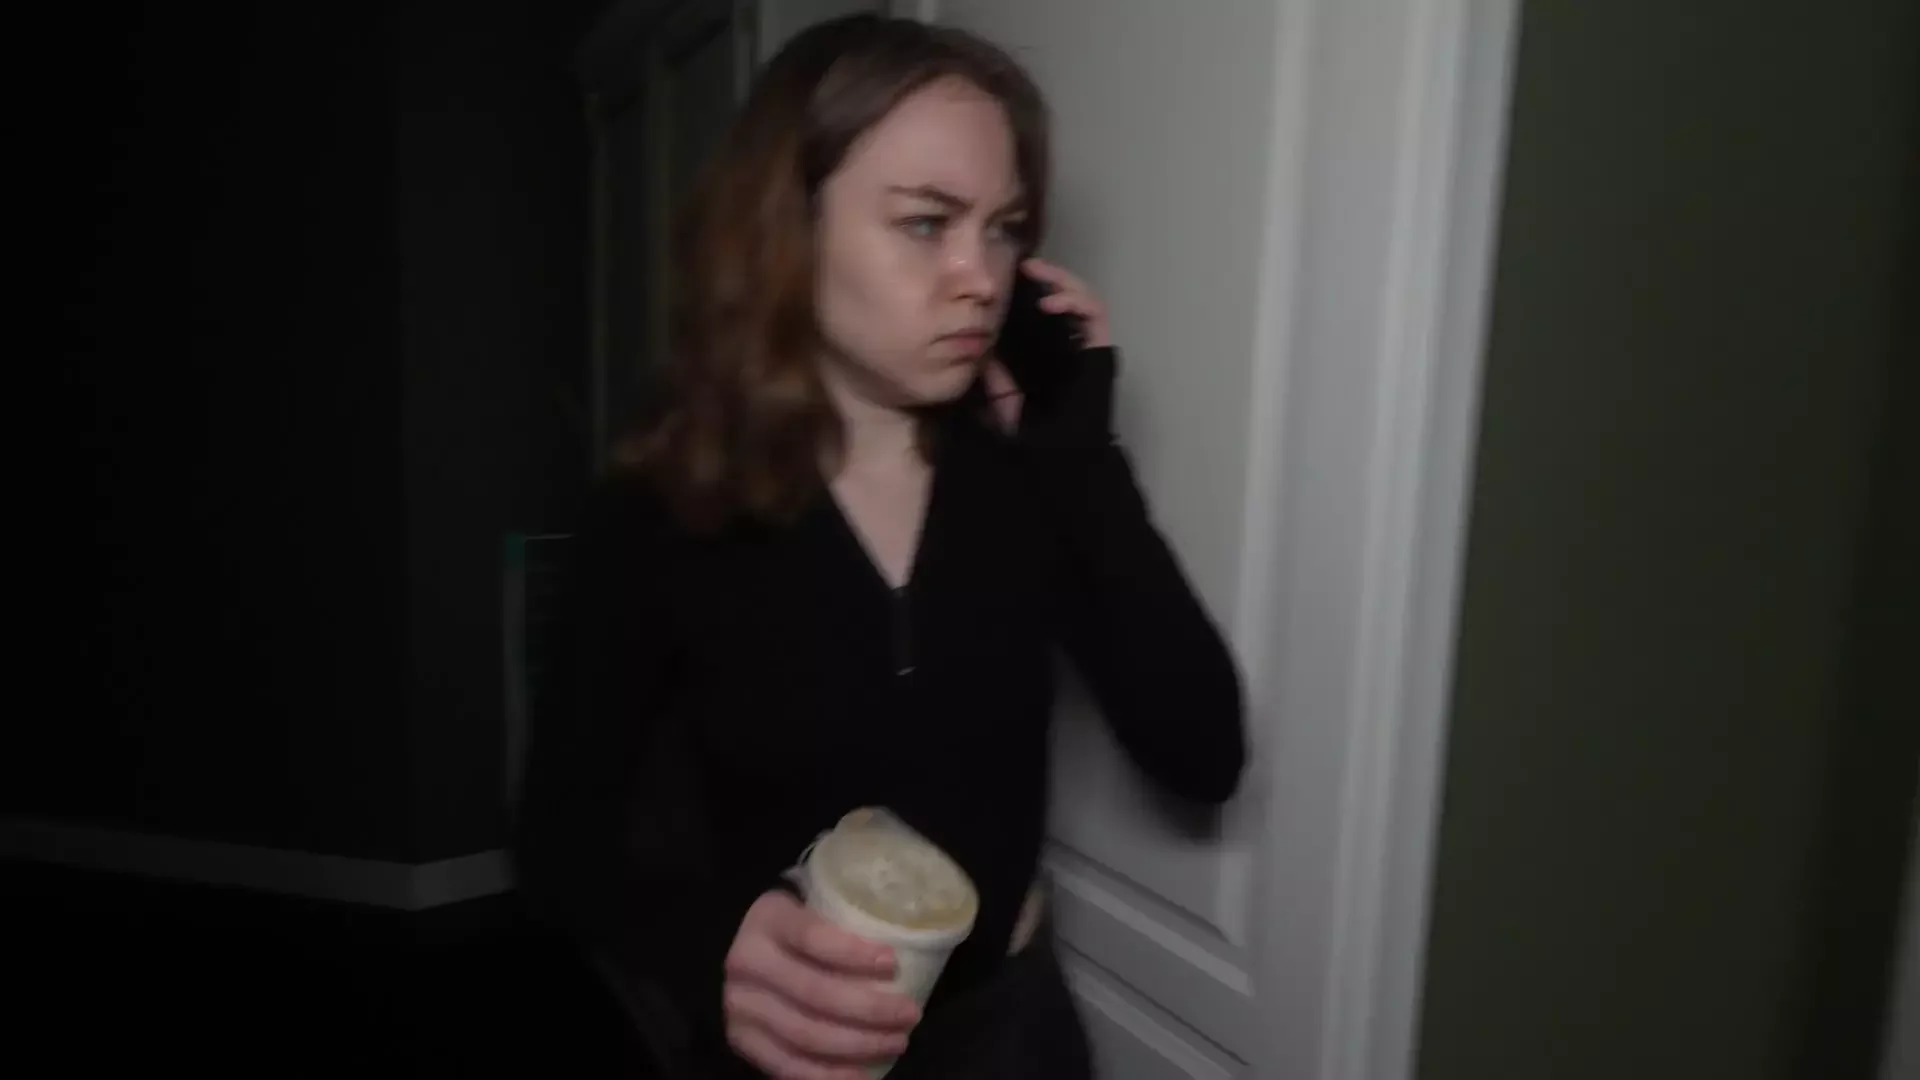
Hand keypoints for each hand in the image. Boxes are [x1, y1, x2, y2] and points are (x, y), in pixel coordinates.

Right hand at [723, 890, 921, 1079]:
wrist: (749, 952)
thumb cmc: (800, 929)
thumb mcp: (816, 907)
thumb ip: (849, 922)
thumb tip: (910, 947)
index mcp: (769, 920)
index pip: (813, 938)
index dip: (854, 954)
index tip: (893, 964)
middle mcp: (747, 962)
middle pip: (814, 992)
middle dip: (870, 1008)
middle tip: (909, 1014)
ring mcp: (741, 1005)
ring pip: (805, 1034)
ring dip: (858, 1045)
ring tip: (896, 1041)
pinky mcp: (742, 1039)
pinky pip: (787, 1065)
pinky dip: (827, 1074)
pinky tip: (861, 1074)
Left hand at [985, 258, 1110, 433]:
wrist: (1058, 454)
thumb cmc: (1033, 433)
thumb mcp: (1004, 398)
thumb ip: (995, 375)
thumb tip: (981, 349)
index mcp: (1050, 358)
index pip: (1044, 317)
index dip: (1031, 294)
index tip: (1010, 280)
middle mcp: (1071, 348)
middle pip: (1066, 301)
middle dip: (1047, 278)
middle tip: (1025, 266)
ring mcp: (1088, 347)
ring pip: (1082, 298)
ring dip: (1060, 280)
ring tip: (1036, 273)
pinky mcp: (1101, 348)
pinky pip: (1095, 313)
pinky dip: (1074, 300)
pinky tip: (1050, 302)